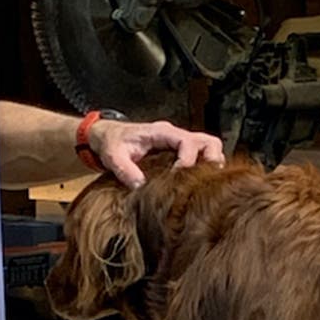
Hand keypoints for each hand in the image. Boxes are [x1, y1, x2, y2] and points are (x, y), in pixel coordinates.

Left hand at [88, 118, 223, 187]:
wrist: (108, 136)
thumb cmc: (112, 142)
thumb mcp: (113, 156)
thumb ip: (125, 170)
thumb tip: (141, 187)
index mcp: (161, 132)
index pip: (187, 141)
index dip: (188, 160)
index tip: (178, 176)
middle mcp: (175, 136)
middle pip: (208, 142)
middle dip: (210, 161)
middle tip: (201, 180)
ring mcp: (179, 143)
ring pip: (209, 148)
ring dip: (210, 165)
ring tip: (201, 184)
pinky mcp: (179, 152)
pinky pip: (200, 157)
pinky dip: (203, 168)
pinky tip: (193, 184)